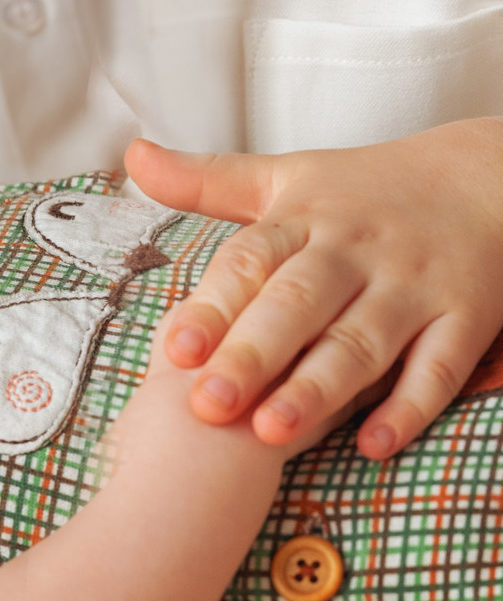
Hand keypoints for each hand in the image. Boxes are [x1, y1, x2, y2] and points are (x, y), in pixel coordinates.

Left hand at [125, 120, 502, 458]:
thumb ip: (206, 179)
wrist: (486, 178)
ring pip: (362, 342)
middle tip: (208, 405)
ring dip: (318, 389)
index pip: (252, 260)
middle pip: (299, 304)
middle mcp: (355, 252)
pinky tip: (373, 445)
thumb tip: (132, 155)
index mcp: (306, 219)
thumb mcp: (286, 176)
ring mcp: (413, 286)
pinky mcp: (467, 316)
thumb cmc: (367, 190)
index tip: (173, 348)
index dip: (212, 305)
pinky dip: (408, 407)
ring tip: (271, 434)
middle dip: (253, 355)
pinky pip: (439, 367)